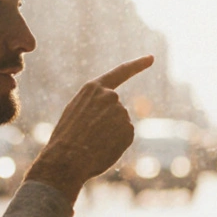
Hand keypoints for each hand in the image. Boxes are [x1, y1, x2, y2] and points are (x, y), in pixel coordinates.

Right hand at [25, 56, 153, 202]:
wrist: (66, 158)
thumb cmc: (65, 138)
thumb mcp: (75, 111)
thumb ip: (94, 105)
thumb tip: (108, 115)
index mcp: (94, 88)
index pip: (121, 71)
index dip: (137, 65)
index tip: (151, 58)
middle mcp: (111, 96)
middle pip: (115, 108)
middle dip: (106, 121)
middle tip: (88, 135)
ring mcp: (121, 112)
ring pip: (119, 124)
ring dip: (110, 134)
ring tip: (92, 142)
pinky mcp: (129, 129)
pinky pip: (124, 137)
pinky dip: (116, 144)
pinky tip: (103, 148)